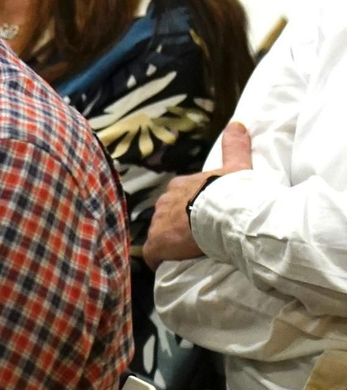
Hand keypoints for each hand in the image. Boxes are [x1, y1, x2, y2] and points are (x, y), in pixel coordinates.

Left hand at [144, 122, 252, 269]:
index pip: (180, 196)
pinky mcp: (158, 244)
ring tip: (188, 254)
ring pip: (160, 233)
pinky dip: (158, 260)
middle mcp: (165, 201)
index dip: (189, 208)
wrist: (226, 213)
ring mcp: (159, 223)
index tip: (202, 219)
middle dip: (178, 225)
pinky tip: (167, 265)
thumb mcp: (236, 167)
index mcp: (182, 185)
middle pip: (168, 215)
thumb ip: (234, 146)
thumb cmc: (233, 192)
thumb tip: (237, 123)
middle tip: (197, 237)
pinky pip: (152, 254)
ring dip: (170, 243)